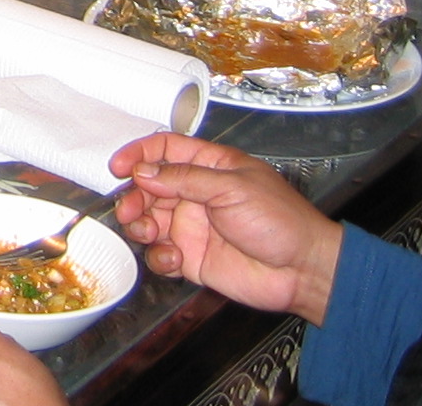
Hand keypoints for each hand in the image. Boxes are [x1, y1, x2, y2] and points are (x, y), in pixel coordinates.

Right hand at [110, 132, 343, 322]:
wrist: (302, 271)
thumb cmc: (281, 221)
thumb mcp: (232, 188)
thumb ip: (184, 179)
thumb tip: (143, 172)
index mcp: (210, 167)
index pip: (165, 150)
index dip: (139, 155)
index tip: (119, 167)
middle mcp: (197, 195)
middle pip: (149, 187)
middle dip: (134, 197)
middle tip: (131, 210)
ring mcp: (193, 227)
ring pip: (149, 220)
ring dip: (141, 226)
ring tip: (149, 233)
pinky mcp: (193, 259)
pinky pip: (161, 255)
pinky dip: (159, 258)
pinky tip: (173, 259)